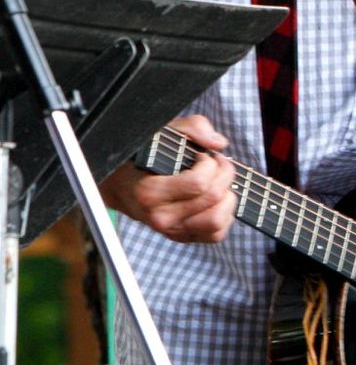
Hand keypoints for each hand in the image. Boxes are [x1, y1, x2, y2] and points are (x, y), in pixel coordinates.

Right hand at [101, 114, 236, 242]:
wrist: (119, 185)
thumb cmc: (146, 154)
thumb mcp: (164, 132)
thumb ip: (193, 127)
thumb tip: (219, 144)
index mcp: (150, 192)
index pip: (199, 183)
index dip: (210, 164)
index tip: (202, 155)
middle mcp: (159, 217)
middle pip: (213, 198)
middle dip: (224, 173)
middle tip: (216, 163)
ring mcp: (170, 231)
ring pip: (217, 221)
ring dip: (227, 197)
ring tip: (218, 183)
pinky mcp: (181, 237)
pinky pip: (216, 235)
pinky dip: (224, 216)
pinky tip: (215, 199)